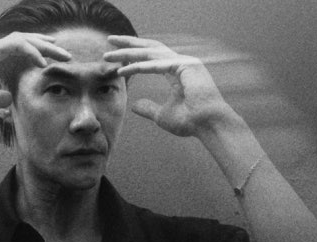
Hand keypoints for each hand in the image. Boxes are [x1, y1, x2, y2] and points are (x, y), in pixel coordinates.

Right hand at [0, 33, 71, 117]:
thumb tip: (9, 98)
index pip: (18, 48)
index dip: (36, 52)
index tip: (52, 61)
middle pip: (24, 41)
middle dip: (46, 47)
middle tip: (65, 54)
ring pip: (23, 39)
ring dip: (44, 47)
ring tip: (61, 54)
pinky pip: (16, 45)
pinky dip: (31, 52)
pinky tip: (43, 62)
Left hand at [103, 36, 232, 136]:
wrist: (208, 125)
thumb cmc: (190, 121)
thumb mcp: (162, 116)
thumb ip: (149, 108)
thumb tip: (134, 106)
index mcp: (176, 70)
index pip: (151, 56)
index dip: (133, 54)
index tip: (114, 56)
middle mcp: (180, 62)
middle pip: (149, 47)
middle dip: (128, 44)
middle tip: (109, 41)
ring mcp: (184, 62)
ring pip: (151, 53)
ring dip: (129, 53)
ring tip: (109, 55)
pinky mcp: (186, 66)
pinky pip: (158, 64)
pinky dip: (140, 67)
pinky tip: (124, 70)